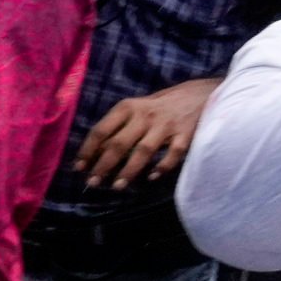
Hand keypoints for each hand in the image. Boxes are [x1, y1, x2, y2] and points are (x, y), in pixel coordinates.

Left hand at [76, 77, 217, 190]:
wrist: (201, 93)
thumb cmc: (159, 106)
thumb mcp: (135, 109)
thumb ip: (117, 128)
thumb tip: (94, 153)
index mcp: (127, 108)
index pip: (101, 130)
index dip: (88, 150)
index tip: (79, 168)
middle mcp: (145, 116)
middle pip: (119, 143)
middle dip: (103, 165)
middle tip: (92, 182)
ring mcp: (166, 125)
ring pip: (143, 150)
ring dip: (129, 170)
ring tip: (117, 187)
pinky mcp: (187, 134)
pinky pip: (174, 153)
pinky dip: (163, 166)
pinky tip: (152, 177)